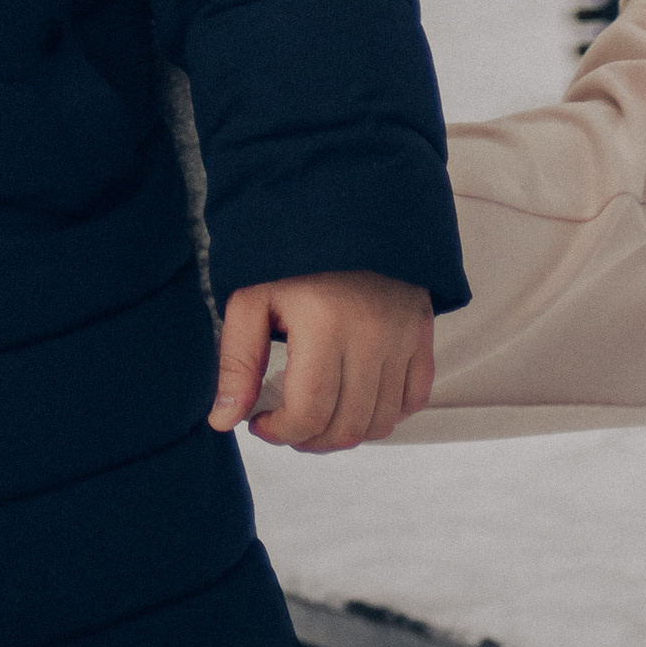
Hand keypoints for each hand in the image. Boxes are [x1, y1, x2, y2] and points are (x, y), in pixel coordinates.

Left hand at [208, 270, 434, 452]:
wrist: (348, 207)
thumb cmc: (293, 252)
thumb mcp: (251, 296)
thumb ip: (236, 361)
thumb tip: (223, 422)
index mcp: (324, 324)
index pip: (309, 413)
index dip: (279, 432)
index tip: (259, 422)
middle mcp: (372, 334)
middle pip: (346, 426)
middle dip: (308, 439)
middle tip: (286, 422)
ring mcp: (403, 335)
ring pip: (381, 422)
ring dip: (345, 433)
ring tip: (318, 415)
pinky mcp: (422, 332)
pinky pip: (415, 399)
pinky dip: (387, 414)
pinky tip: (356, 400)